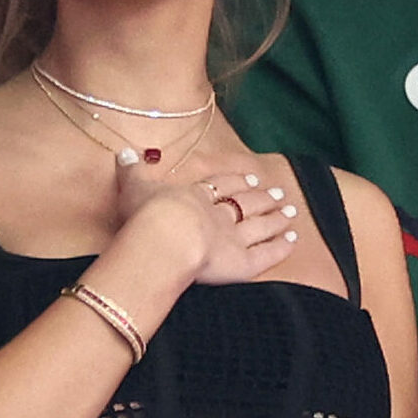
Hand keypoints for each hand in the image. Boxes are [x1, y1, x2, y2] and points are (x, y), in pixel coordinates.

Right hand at [116, 158, 297, 286]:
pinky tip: (294, 241)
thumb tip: (123, 152)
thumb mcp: (135, 188)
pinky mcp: (242, 264)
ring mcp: (233, 239)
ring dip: (276, 218)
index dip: (234, 183)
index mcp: (195, 197)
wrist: (164, 239)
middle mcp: (218, 216)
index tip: (250, 178)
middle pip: (245, 205)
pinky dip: (281, 248)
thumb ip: (132, 171)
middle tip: (279, 192)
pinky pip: (266, 256)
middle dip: (262, 198)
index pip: (219, 187)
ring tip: (291, 212)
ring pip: (260, 227)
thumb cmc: (147, 215)